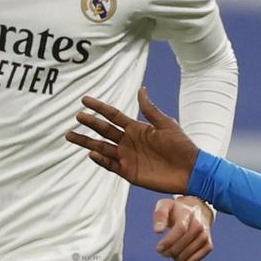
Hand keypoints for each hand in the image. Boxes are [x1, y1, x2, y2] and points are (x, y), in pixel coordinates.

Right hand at [68, 87, 199, 193]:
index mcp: (137, 128)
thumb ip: (150, 109)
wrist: (190, 170)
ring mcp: (128, 157)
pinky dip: (101, 160)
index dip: (99, 108)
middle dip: (90, 124)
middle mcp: (129, 142)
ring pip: (102, 148)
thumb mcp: (166, 124)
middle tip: (77, 117)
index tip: (84, 100)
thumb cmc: (181, 146)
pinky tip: (91, 153)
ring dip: (87, 142)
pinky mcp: (129, 172)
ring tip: (70, 135)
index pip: (113, 116)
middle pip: (104, 131)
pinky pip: (111, 165)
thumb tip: (141, 89)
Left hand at [154, 196, 214, 260]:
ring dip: (177, 257)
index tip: (159, 248)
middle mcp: (199, 224)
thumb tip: (158, 231)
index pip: (180, 229)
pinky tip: (180, 258)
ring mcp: (205, 235)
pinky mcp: (208, 245)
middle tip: (162, 251)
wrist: (198, 211)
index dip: (169, 241)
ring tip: (171, 253)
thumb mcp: (166, 206)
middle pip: (183, 243)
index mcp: (187, 214)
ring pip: (189, 253)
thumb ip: (160, 215)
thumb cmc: (177, 211)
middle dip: (170, 251)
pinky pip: (196, 259)